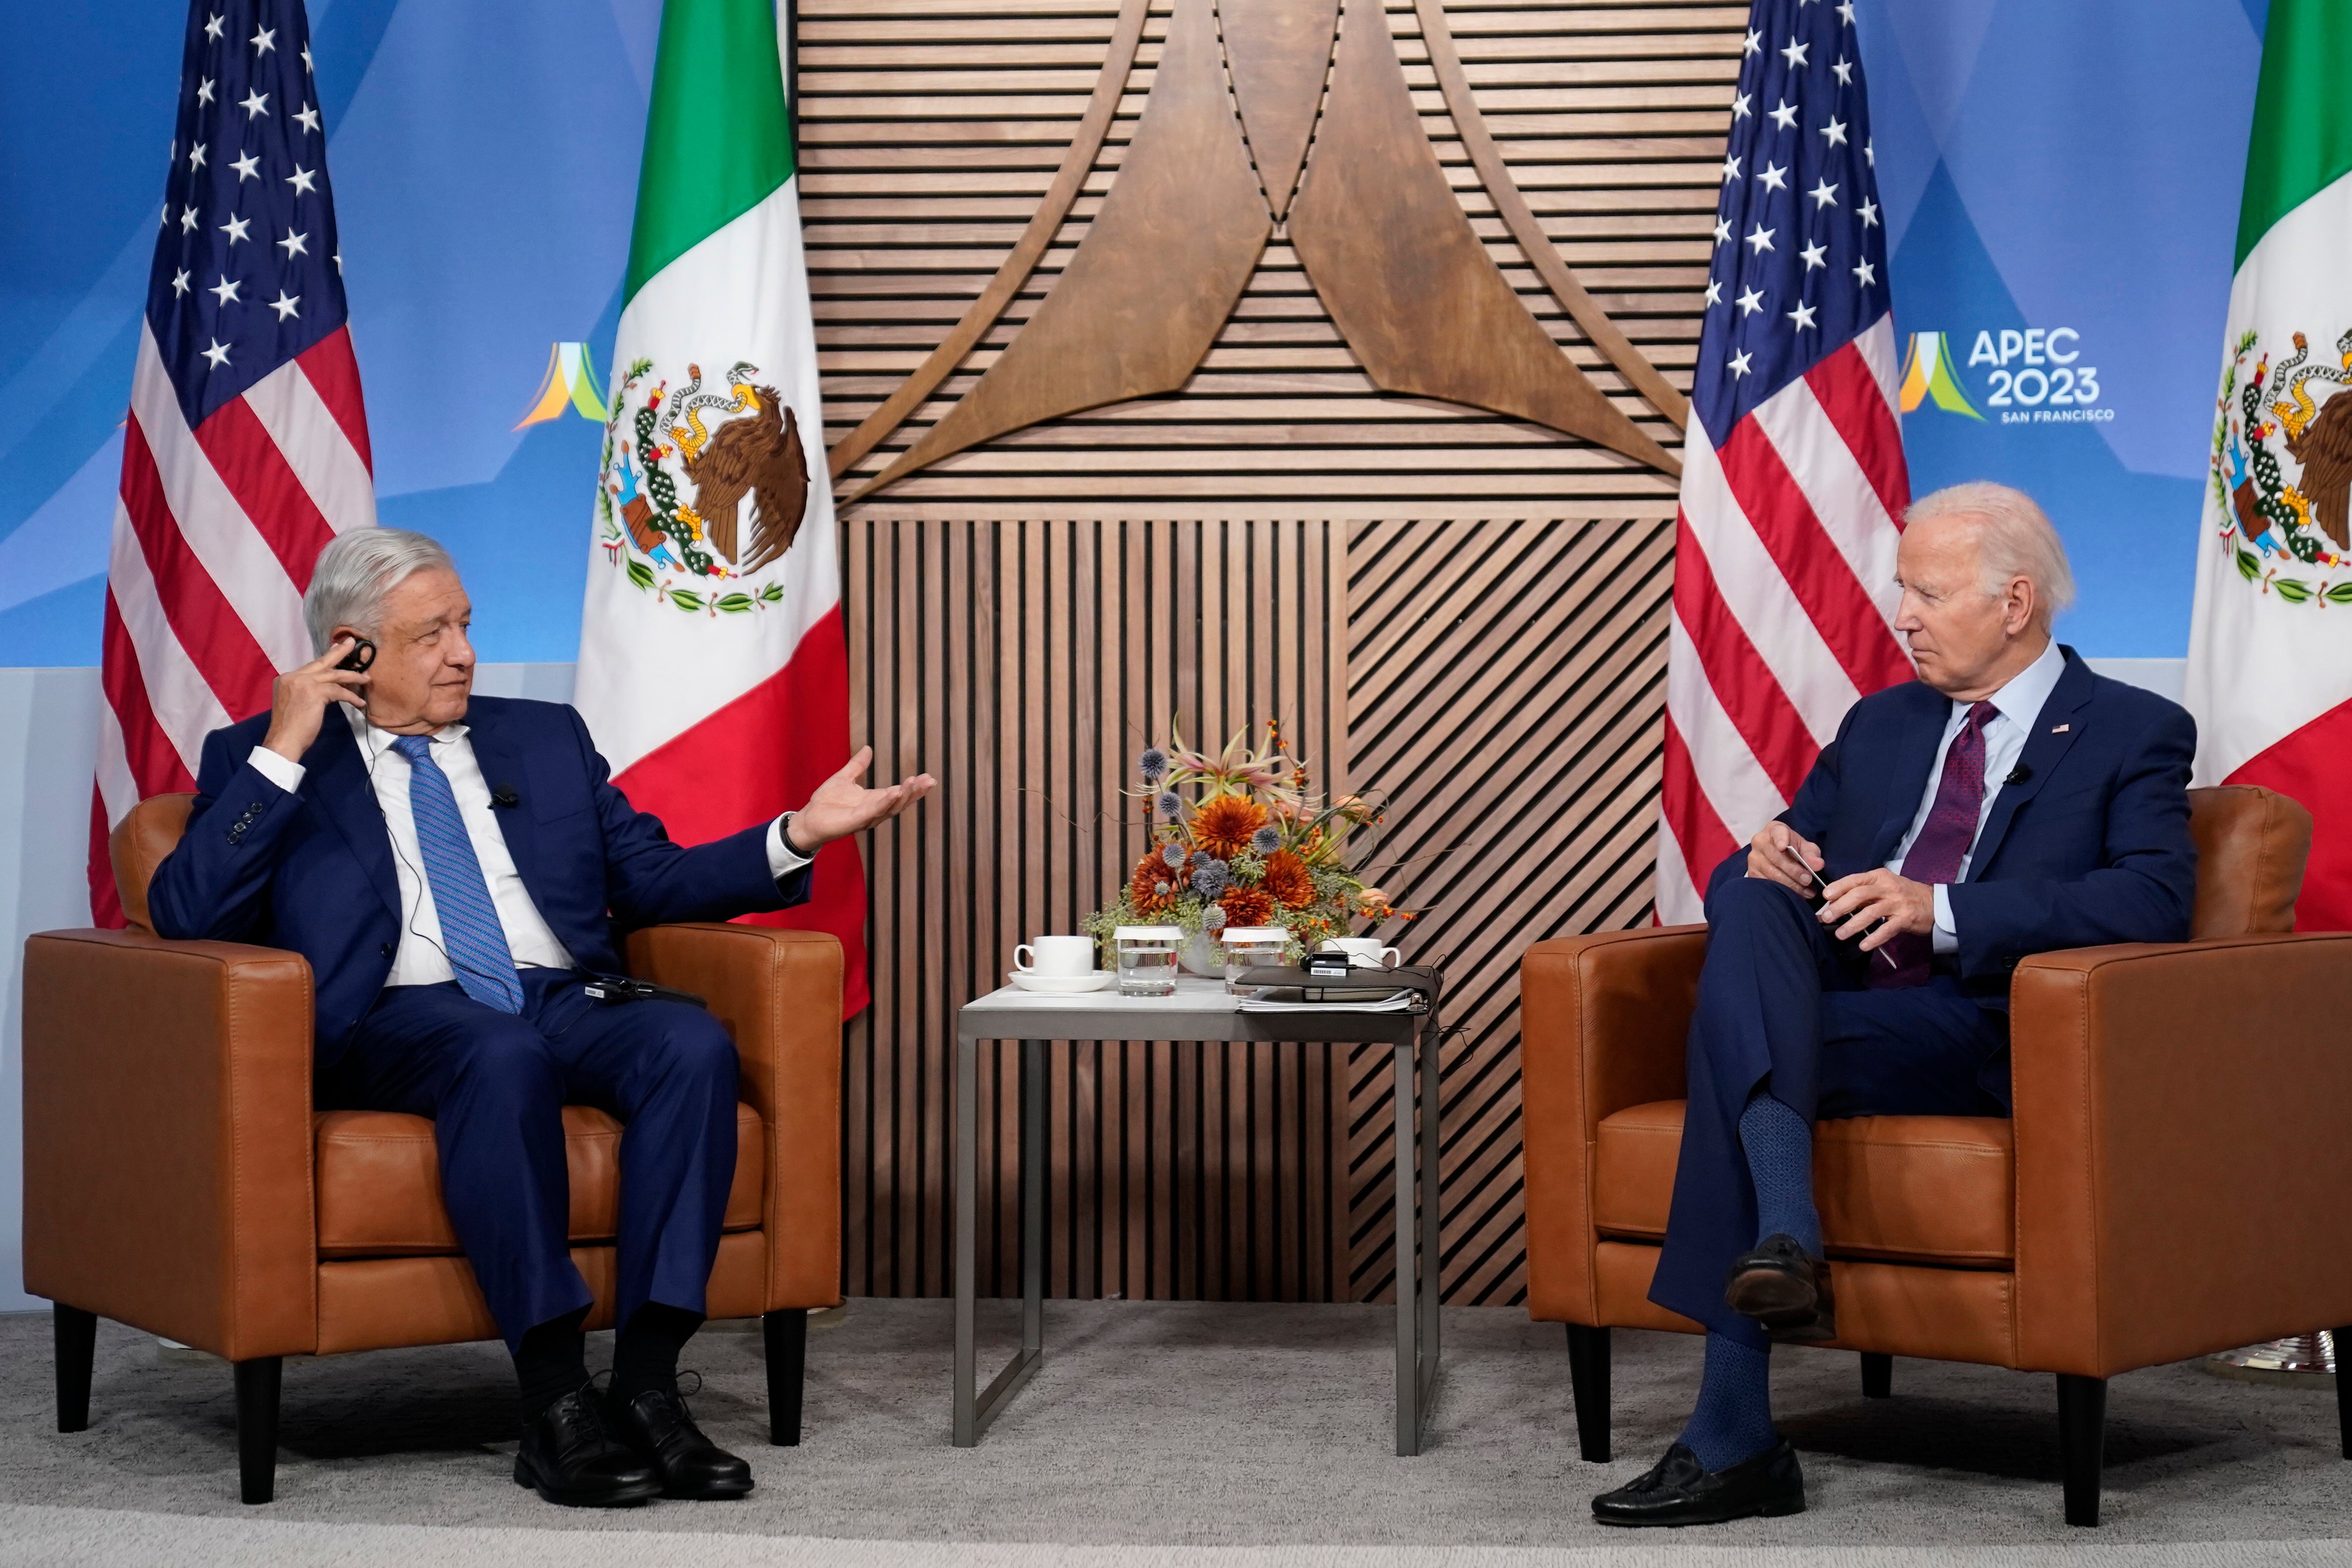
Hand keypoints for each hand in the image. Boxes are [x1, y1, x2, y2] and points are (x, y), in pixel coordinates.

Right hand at [261, 637, 369, 762]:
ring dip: (353, 677)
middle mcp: (292, 677)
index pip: (311, 667)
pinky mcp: (314, 693)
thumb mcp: (295, 703)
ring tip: (366, 678)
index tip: (337, 650)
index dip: (327, 660)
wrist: (283, 740)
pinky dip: (351, 697)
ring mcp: (303, 683)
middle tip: (351, 643)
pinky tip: (359, 703)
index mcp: (286, 679)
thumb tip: (325, 686)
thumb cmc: (290, 727)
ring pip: (334, 675)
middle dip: (339, 652)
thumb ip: (305, 691)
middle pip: (321, 662)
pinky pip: (339, 691)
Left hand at [786, 746, 936, 852]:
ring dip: (905, 796)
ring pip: (892, 807)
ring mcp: (868, 816)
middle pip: (901, 801)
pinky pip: (875, 811)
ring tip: (915, 783)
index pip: (899, 792)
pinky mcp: (858, 820)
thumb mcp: (844, 778)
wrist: (809, 818)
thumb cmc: (826, 802)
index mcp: (874, 799)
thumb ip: (858, 766)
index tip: (928, 777)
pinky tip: (896, 791)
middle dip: (916, 792)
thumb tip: (868, 749)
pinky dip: (886, 802)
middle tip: (930, 781)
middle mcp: (875, 809)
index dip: (913, 786)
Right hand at [1745, 821, 1824, 897]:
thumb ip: (1812, 855)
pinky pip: (1766, 884)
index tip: (1784, 847)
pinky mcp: (1752, 873)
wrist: (1780, 856)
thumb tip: (1818, 865)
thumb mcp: (1806, 848)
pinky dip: (1782, 890)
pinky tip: (1795, 893)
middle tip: (1808, 880)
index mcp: (1774, 830)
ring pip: (1772, 873)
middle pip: (1776, 857)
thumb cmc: (1794, 850)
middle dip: (1794, 871)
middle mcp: (1760, 842)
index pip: (1777, 832)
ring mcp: (1754, 858)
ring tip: (1806, 890)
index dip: (1780, 839)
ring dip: (1791, 884)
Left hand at [1816, 868, 1934, 951]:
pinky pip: (1886, 929)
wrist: (1935, 904)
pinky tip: (1863, 945)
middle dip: (1840, 907)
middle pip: (1859, 895)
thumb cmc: (1904, 895)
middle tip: (1826, 918)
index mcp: (1880, 876)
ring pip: (1870, 913)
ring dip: (1852, 925)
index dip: (1839, 887)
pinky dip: (1873, 938)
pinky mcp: (1906, 919)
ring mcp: (1898, 903)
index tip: (1825, 897)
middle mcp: (1888, 888)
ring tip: (1840, 934)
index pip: (1855, 880)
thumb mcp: (1884, 886)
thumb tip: (1837, 902)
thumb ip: (1864, 892)